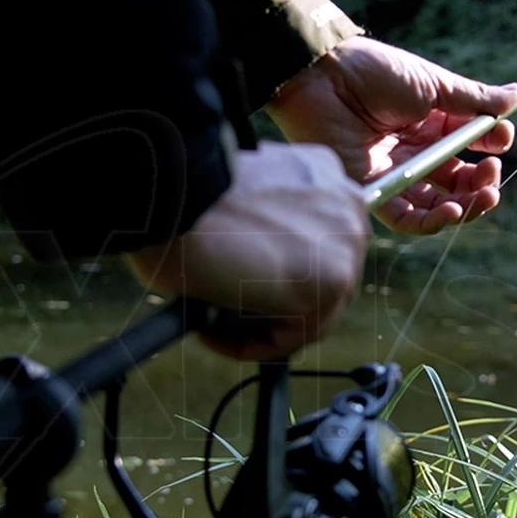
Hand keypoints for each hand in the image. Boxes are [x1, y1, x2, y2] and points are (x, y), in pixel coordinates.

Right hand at [127, 142, 369, 360]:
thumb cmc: (183, 192)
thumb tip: (250, 266)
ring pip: (315, 309)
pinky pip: (296, 334)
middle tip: (230, 311)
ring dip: (264, 325)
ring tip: (215, 327)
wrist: (172, 192)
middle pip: (325, 276)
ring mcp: (345, 242)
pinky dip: (255, 344)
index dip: (278, 272)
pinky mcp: (332, 280)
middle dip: (280, 300)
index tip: (240, 284)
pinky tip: (212, 335)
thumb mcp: (238, 195)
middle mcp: (344, 204)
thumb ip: (263, 225)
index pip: (317, 242)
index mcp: (322, 173)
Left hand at [267, 36, 516, 233]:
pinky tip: (451, 210)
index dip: (490, 148)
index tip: (502, 139)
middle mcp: (414, 152)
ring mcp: (395, 173)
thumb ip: (474, 99)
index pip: (469, 146)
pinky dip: (431, 221)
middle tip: (492, 173)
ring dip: (465, 206)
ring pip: (436, 204)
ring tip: (481, 196)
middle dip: (482, 183)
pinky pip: (405, 218)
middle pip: (456, 181)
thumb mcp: (433, 84)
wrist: (325, 78)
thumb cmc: (376, 73)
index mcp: (430, 123)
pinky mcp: (373, 191)